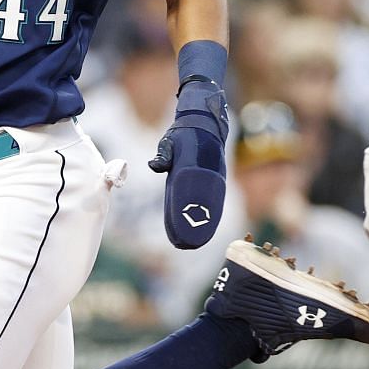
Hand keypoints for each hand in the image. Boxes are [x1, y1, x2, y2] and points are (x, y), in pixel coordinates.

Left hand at [148, 77, 228, 248]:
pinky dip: (208, 218)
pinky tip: (202, 230)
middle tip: (186, 244)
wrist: (203, 123)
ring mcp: (213, 181)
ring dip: (203, 226)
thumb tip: (154, 165)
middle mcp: (207, 178)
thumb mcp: (170, 141)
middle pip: (203, 209)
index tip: (182, 230)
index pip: (192, 198)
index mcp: (196, 169)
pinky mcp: (213, 182)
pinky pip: (212, 203)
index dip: (186, 217)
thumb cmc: (183, 133)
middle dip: (195, 228)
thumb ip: (164, 155)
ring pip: (210, 209)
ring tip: (193, 243)